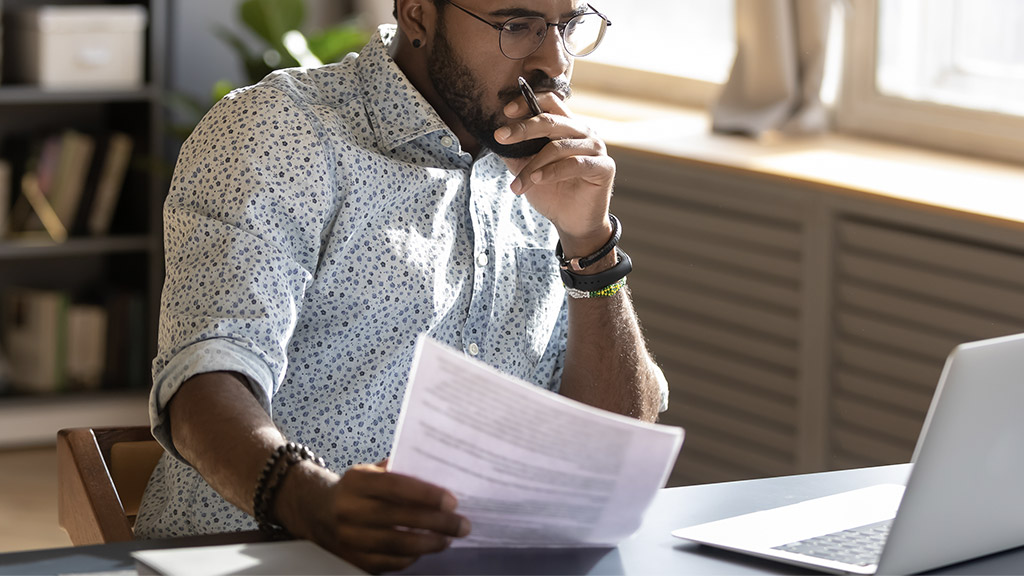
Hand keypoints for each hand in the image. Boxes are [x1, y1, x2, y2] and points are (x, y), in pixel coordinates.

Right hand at [281, 460, 470, 573]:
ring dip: (427, 544)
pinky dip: (410, 559)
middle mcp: (349, 510)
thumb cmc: (357, 488)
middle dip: (436, 523)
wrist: (316, 510)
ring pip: (394, 545)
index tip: (452, 501)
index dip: (426, 494)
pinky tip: (425, 550)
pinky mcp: (351, 559)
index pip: (395, 486)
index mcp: (357, 482)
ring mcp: (348, 537)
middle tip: (463, 525)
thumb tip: (441, 474)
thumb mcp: (371, 471)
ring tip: (448, 540)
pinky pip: (386, 563)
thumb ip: (400, 471)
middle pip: (398, 518)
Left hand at [495, 93, 616, 254]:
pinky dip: (551, 172)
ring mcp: (596, 148)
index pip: (550, 102)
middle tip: (500, 137)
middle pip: (551, 120)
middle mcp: (583, 132)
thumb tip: (494, 136)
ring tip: (517, 184)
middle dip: (523, 129)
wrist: (571, 222)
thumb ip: (515, 152)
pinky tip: (536, 179)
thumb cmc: (551, 192)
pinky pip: (574, 164)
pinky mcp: (603, 167)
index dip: (528, 101)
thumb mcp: (526, 169)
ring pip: (558, 146)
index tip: (506, 111)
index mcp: (567, 126)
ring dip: (532, 165)